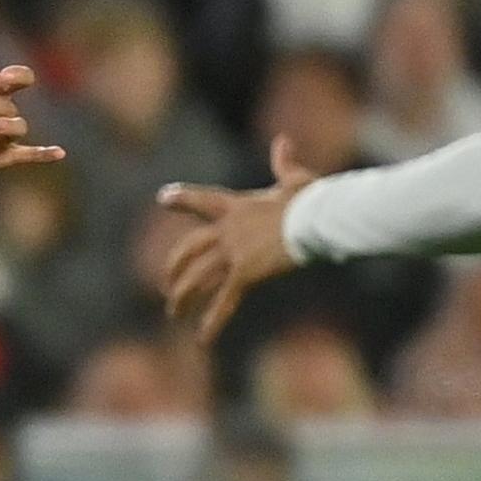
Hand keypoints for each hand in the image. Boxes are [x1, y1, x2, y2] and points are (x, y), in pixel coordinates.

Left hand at [0, 65, 63, 175]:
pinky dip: (43, 155)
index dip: (18, 76)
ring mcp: (4, 134)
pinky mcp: (2, 156)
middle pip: (6, 104)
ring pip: (20, 126)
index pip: (19, 78)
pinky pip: (27, 155)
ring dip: (9, 125)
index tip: (6, 78)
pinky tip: (59, 153)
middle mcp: (3, 111)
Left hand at [153, 138, 321, 341]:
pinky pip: (224, 301)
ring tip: (174, 312)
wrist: (317, 217)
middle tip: (167, 284)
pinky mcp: (245, 273)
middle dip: (174, 267)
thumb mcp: (296, 179)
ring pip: (197, 277)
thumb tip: (282, 142)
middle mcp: (228, 229)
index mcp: (238, 205)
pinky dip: (212, 322)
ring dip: (183, 296)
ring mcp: (234, 252)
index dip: (182, 198)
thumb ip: (284, 163)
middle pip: (189, 248)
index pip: (203, 199)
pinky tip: (201, 338)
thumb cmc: (313, 198)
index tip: (163, 198)